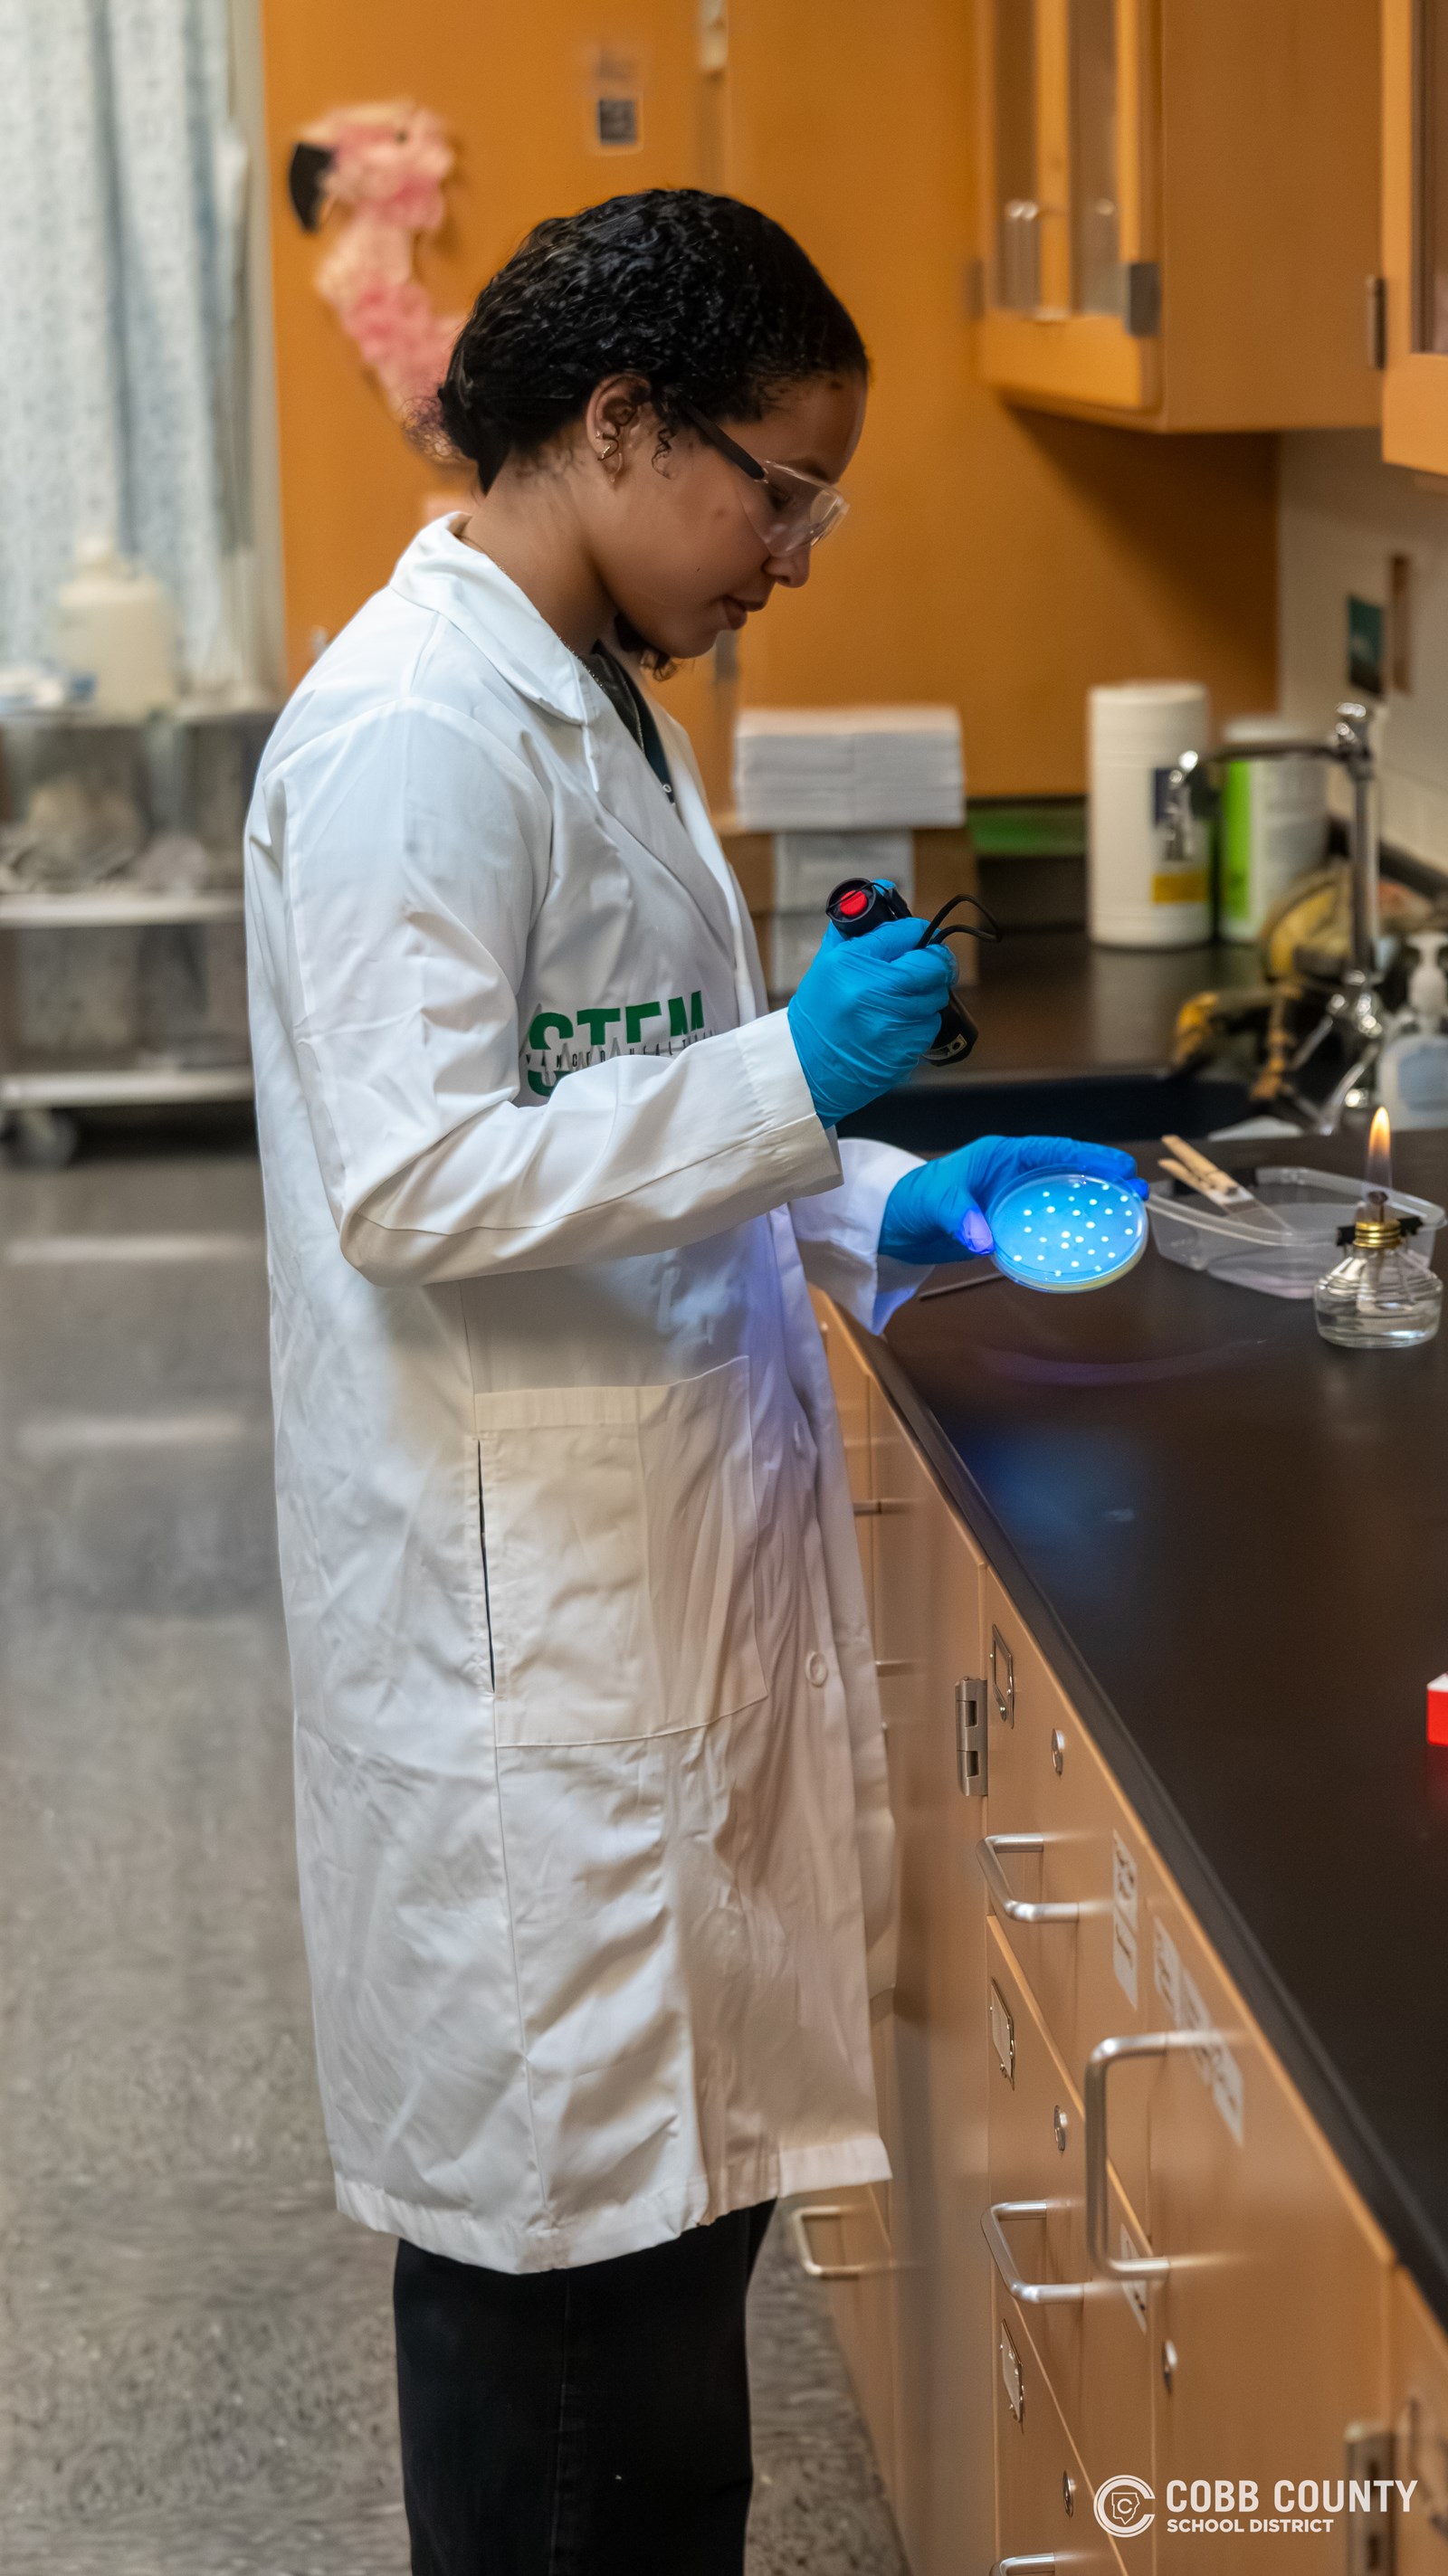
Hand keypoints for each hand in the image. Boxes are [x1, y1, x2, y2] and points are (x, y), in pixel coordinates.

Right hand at [786, 917, 957, 1130]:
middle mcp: (875, 993)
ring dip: (925, 997)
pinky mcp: (904, 1051)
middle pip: (934, 966)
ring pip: (936, 998)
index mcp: (854, 964)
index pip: (908, 933)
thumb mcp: (827, 963)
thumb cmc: (817, 1013)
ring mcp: (892, 1025)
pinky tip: (894, 1027)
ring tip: (898, 1002)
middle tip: (923, 967)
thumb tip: (880, 886)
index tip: (916, 938)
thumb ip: (857, 927)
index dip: (917, 933)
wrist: (804, 1068)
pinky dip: (918, 1025)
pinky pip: (929, 1028)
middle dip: (934, 964)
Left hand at [878, 1135, 1147, 1267]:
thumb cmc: (911, 1200)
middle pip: (1066, 1172)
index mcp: (1000, 1157)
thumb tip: (986, 1241)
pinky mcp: (1007, 1224)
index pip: (1052, 1150)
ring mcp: (1012, 1200)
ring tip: (1127, 1213)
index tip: (1118, 1166)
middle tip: (1137, 1191)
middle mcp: (1012, 1174)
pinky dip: (1067, 1230)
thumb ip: (960, 1217)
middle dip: (1103, 1178)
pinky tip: (1089, 1242)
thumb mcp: (934, 1203)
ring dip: (1092, 1204)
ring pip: (1060, 1198)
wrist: (892, 1225)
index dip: (1087, 1156)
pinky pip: (1045, 1224)